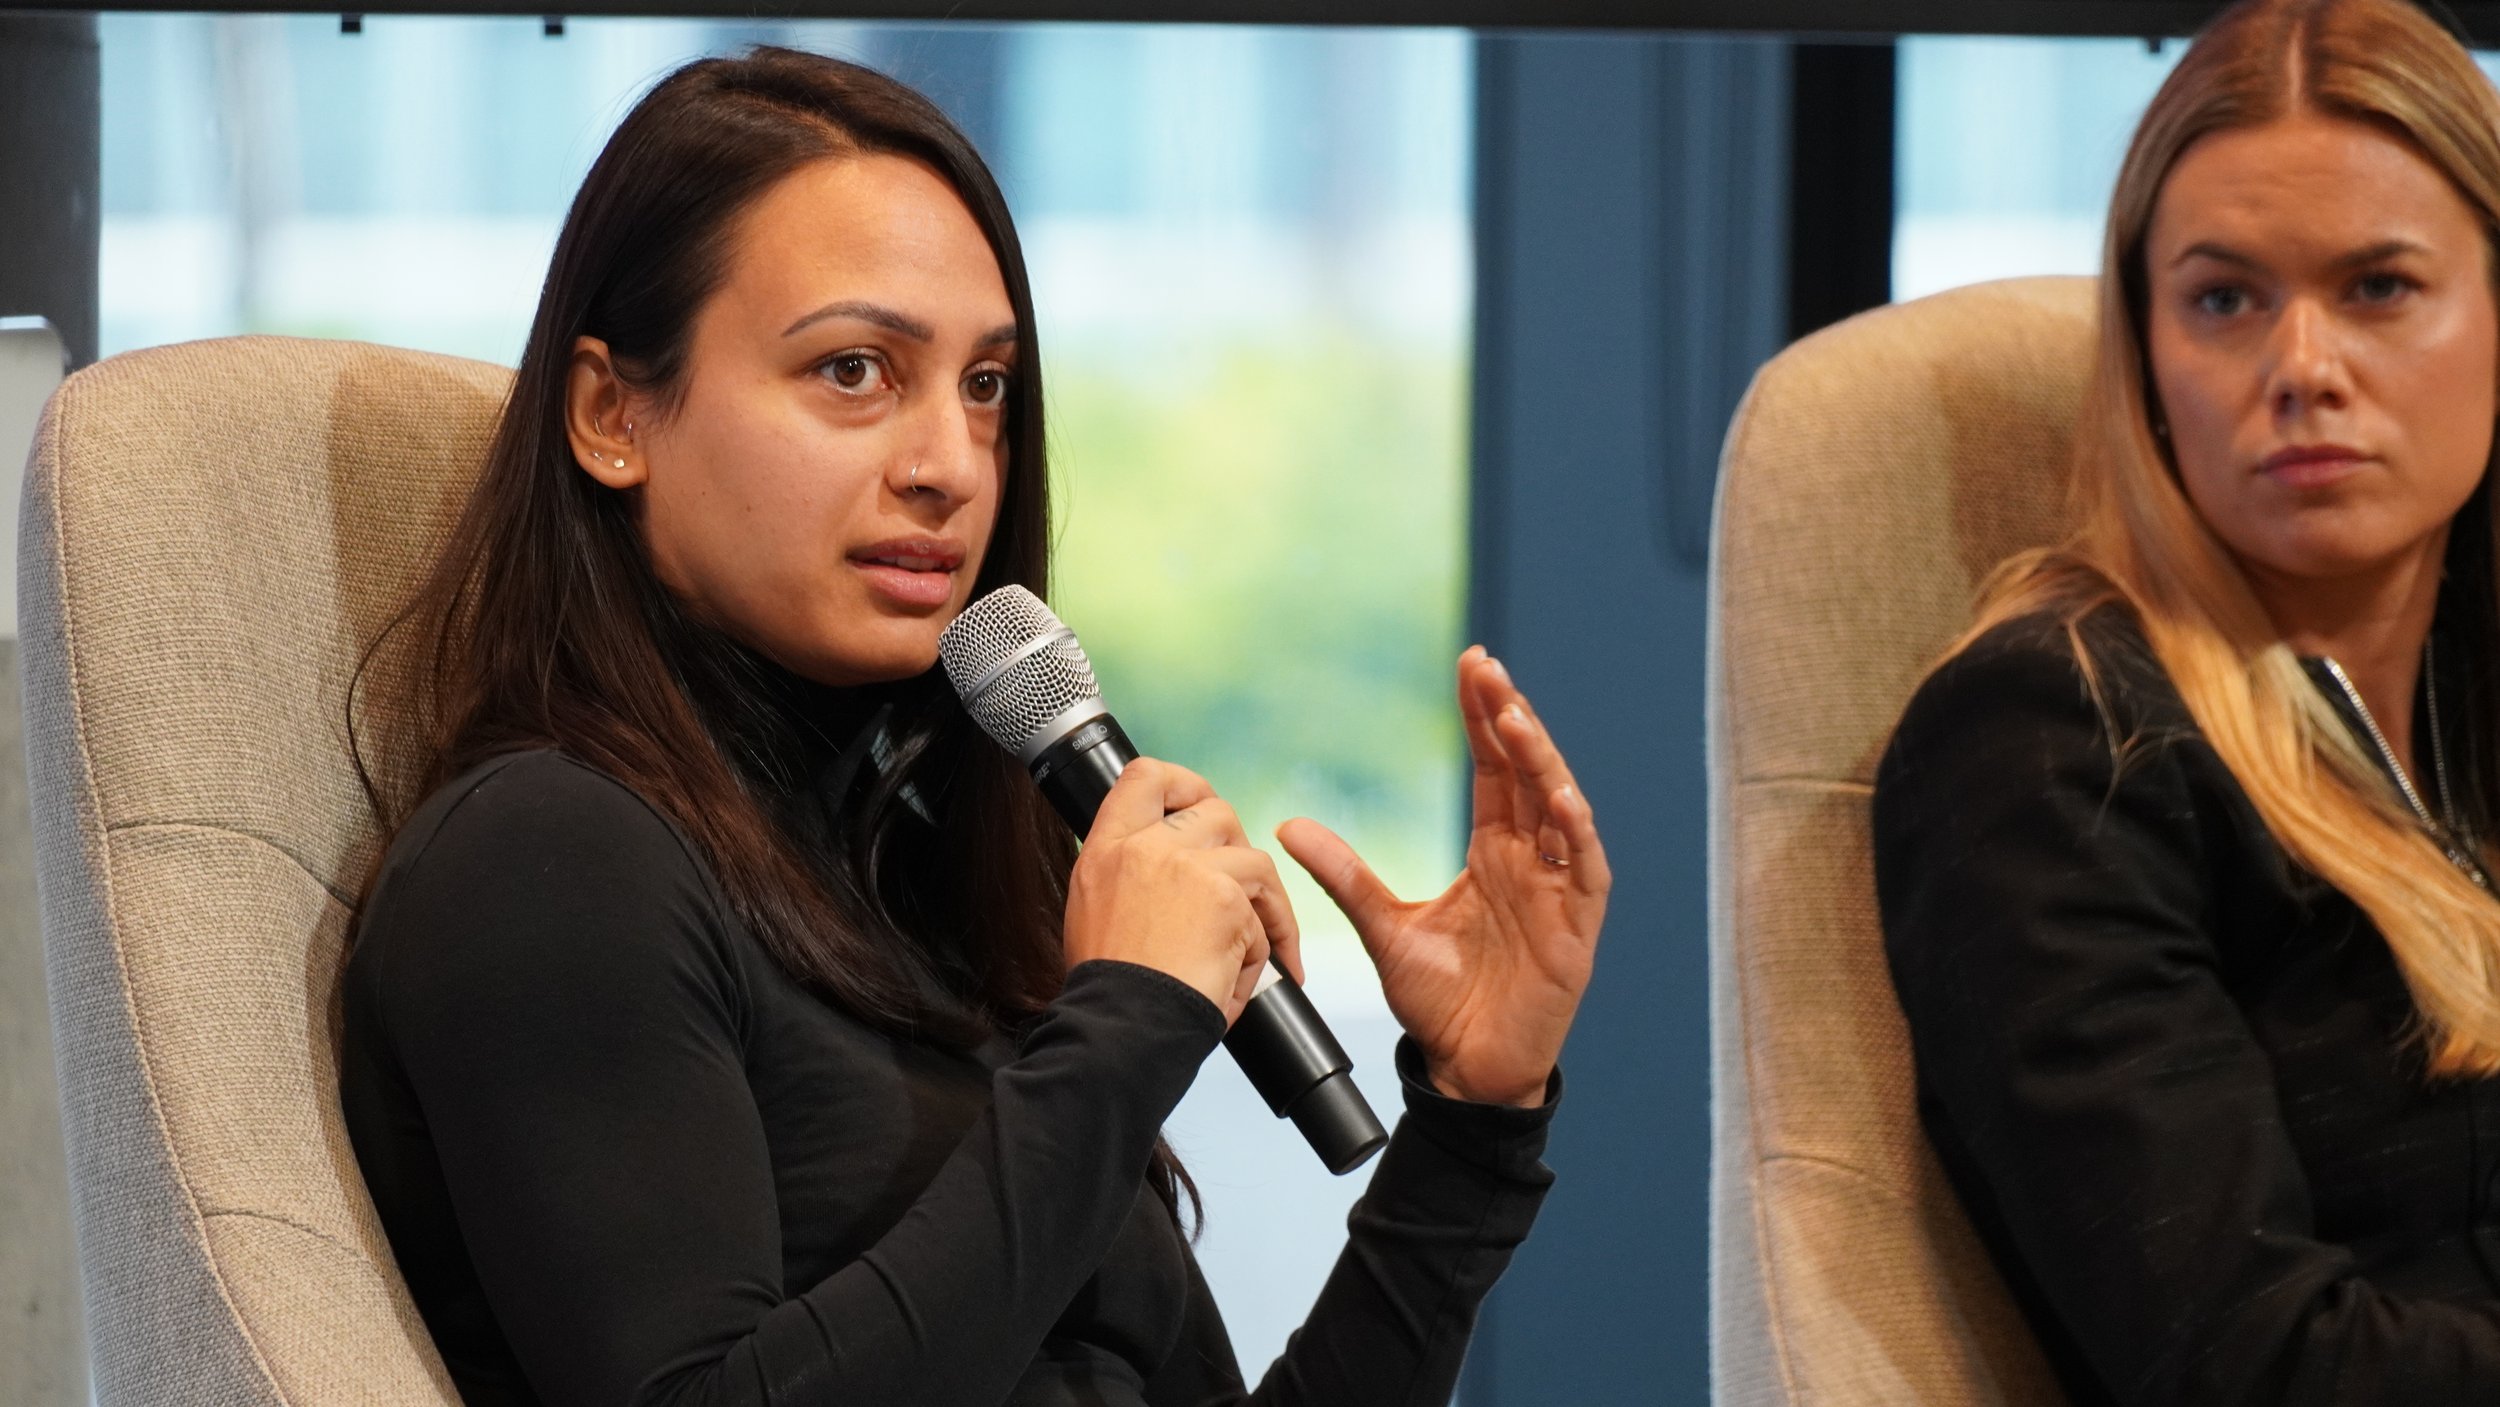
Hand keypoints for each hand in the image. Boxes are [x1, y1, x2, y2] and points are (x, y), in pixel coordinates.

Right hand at [1063, 758, 1304, 1023]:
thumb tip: (1174, 863)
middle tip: (1240, 898)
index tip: (1199, 808)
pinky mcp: (1225, 897)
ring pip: (1253, 862)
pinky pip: (1265, 915)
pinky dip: (1265, 950)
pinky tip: (1239, 981)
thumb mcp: (1094, 914)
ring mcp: (1187, 867)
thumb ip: (1131, 874)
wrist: (1121, 1030)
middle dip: (1238, 853)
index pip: (1145, 777)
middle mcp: (1145, 847)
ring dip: (1262, 909)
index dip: (1184, 784)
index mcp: (1106, 849)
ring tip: (1248, 954)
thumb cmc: (1111, 992)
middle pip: (1217, 812)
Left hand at [1277, 648, 1606, 1106]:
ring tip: (1516, 719)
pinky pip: (1586, 871)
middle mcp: (1530, 860)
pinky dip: (1576, 834)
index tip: (1471, 664)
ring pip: (1561, 810)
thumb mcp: (1382, 928)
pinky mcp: (1576, 930)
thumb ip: (1344, 875)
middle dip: (1511, 719)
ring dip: (1543, 762)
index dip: (1485, 717)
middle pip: (1528, 773)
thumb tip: (1288, 825)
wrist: (1464, 1069)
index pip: (1495, 768)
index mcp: (1493, 851)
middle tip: (1488, 670)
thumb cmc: (1438, 1001)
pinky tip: (1561, 800)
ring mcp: (1558, 891)